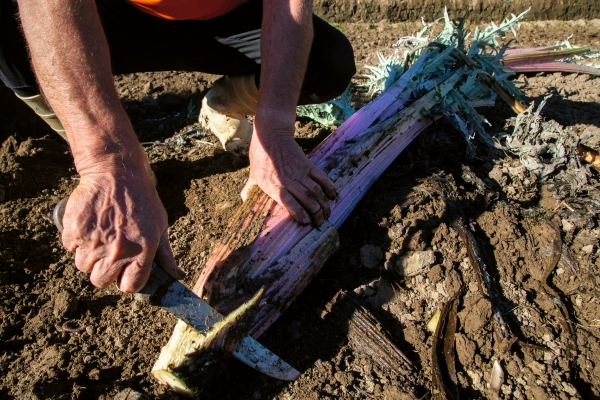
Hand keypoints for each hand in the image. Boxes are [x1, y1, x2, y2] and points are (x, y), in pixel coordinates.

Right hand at [61, 165, 184, 292]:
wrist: (115, 172)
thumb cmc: (142, 199)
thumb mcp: (160, 225)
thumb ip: (166, 254)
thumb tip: (177, 275)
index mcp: (142, 251)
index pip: (130, 287)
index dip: (127, 280)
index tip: (125, 271)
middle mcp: (118, 251)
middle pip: (101, 281)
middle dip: (104, 271)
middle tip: (110, 252)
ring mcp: (94, 242)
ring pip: (83, 266)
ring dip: (89, 255)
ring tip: (101, 234)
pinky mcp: (74, 232)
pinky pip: (70, 248)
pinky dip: (76, 240)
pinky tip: (90, 224)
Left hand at [241, 124, 335, 225]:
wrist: (271, 135)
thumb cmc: (260, 156)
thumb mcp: (252, 174)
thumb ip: (249, 188)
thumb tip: (244, 200)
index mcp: (273, 185)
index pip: (289, 202)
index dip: (299, 213)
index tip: (306, 222)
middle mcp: (288, 179)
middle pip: (306, 199)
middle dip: (316, 213)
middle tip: (319, 222)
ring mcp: (299, 171)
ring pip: (316, 190)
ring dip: (324, 203)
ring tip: (327, 213)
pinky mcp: (307, 164)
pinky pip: (321, 177)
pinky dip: (329, 186)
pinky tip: (333, 195)